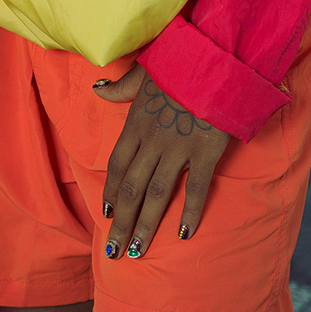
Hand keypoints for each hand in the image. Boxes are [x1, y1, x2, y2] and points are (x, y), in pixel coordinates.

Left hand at [96, 64, 229, 259]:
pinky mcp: (205, 151)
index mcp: (136, 123)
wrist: (212, 58)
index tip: (105, 216)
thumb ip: (120, 87)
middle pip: (131, 188)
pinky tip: (184, 234)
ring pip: (156, 194)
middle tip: (115, 253)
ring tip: (137, 252)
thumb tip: (98, 89)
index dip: (109, 192)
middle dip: (121, 222)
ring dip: (145, 225)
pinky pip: (195, 187)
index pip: (116, 165)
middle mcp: (152, 140)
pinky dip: (190, 212)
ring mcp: (177, 147)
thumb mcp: (143, 71)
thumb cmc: (178, 65)